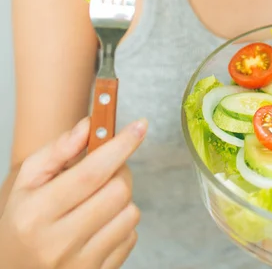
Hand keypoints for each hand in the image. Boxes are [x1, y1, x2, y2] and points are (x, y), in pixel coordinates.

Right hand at [0, 117, 146, 268]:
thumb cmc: (24, 219)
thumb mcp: (28, 180)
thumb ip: (58, 149)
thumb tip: (90, 126)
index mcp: (37, 213)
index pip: (91, 173)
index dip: (120, 146)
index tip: (139, 126)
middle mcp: (59, 243)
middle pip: (118, 191)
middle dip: (119, 171)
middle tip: (106, 168)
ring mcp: (80, 265)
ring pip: (130, 214)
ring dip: (121, 199)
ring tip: (98, 200)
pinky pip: (131, 237)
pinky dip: (121, 224)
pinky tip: (100, 224)